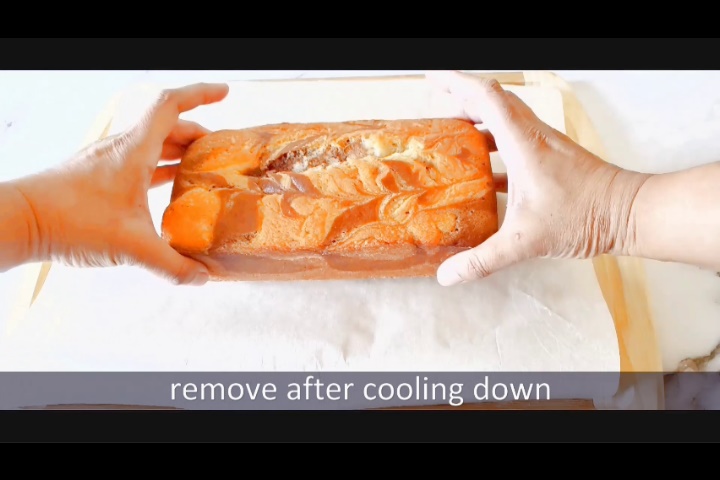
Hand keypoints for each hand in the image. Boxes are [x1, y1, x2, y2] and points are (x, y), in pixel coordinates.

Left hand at [14, 83, 228, 284]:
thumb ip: (172, 265)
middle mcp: (122, 148)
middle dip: (199, 133)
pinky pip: (138, 162)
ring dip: (180, 150)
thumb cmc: (71, 221)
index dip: (201, 94)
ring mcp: (108, 160)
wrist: (21, 222)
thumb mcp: (131, 247)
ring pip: (153, 144)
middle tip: (222, 149)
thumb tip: (201, 276)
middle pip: (168, 126)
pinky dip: (160, 168)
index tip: (224, 92)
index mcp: (135, 151)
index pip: (171, 106)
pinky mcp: (98, 175)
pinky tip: (169, 189)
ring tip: (203, 167)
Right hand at [426, 71, 650, 285]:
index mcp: (524, 143)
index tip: (433, 81)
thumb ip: (484, 260)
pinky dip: (494, 143)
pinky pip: (515, 139)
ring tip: (453, 135)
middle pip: (493, 101)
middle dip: (461, 100)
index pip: (486, 98)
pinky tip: (483, 169)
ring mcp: (544, 145)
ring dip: (478, 120)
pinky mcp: (551, 158)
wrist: (630, 213)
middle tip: (435, 110)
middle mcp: (534, 136)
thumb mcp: (526, 241)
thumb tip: (447, 275)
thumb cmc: (585, 216)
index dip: (456, 85)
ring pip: (505, 118)